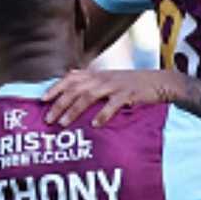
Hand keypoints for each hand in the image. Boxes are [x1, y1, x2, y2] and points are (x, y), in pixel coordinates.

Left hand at [41, 69, 184, 126]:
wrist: (159, 82)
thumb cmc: (131, 85)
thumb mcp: (109, 80)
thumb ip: (91, 83)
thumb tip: (68, 89)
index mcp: (96, 74)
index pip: (70, 78)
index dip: (55, 87)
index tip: (42, 100)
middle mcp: (102, 78)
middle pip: (75, 88)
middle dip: (59, 103)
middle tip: (48, 119)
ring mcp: (115, 85)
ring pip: (88, 96)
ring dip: (74, 110)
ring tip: (63, 123)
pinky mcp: (128, 94)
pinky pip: (112, 104)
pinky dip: (102, 114)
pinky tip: (95, 124)